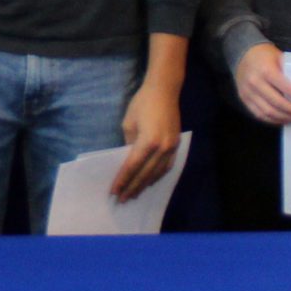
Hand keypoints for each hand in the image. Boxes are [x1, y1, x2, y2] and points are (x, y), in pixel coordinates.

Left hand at [112, 77, 182, 200]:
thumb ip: (129, 145)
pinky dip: (157, 176)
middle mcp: (162, 148)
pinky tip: (149, 182)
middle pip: (145, 173)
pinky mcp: (176, 145)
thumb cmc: (142, 103)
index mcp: (148, 142)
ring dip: (145, 185)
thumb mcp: (129, 124)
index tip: (114, 191)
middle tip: (122, 200)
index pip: (132, 166)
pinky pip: (167, 166)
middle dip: (132, 187)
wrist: (165, 91)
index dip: (122, 180)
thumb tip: (128, 161)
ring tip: (134, 195)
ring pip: (158, 173)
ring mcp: (172, 147)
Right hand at [233, 42, 290, 125]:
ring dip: (285, 118)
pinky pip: (260, 115)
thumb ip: (290, 71)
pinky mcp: (244, 100)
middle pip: (277, 103)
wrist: (242, 55)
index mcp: (266, 70)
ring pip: (269, 112)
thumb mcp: (278, 56)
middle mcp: (255, 83)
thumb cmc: (265, 55)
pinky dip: (274, 120)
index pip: (286, 88)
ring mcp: (248, 93)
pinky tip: (285, 119)